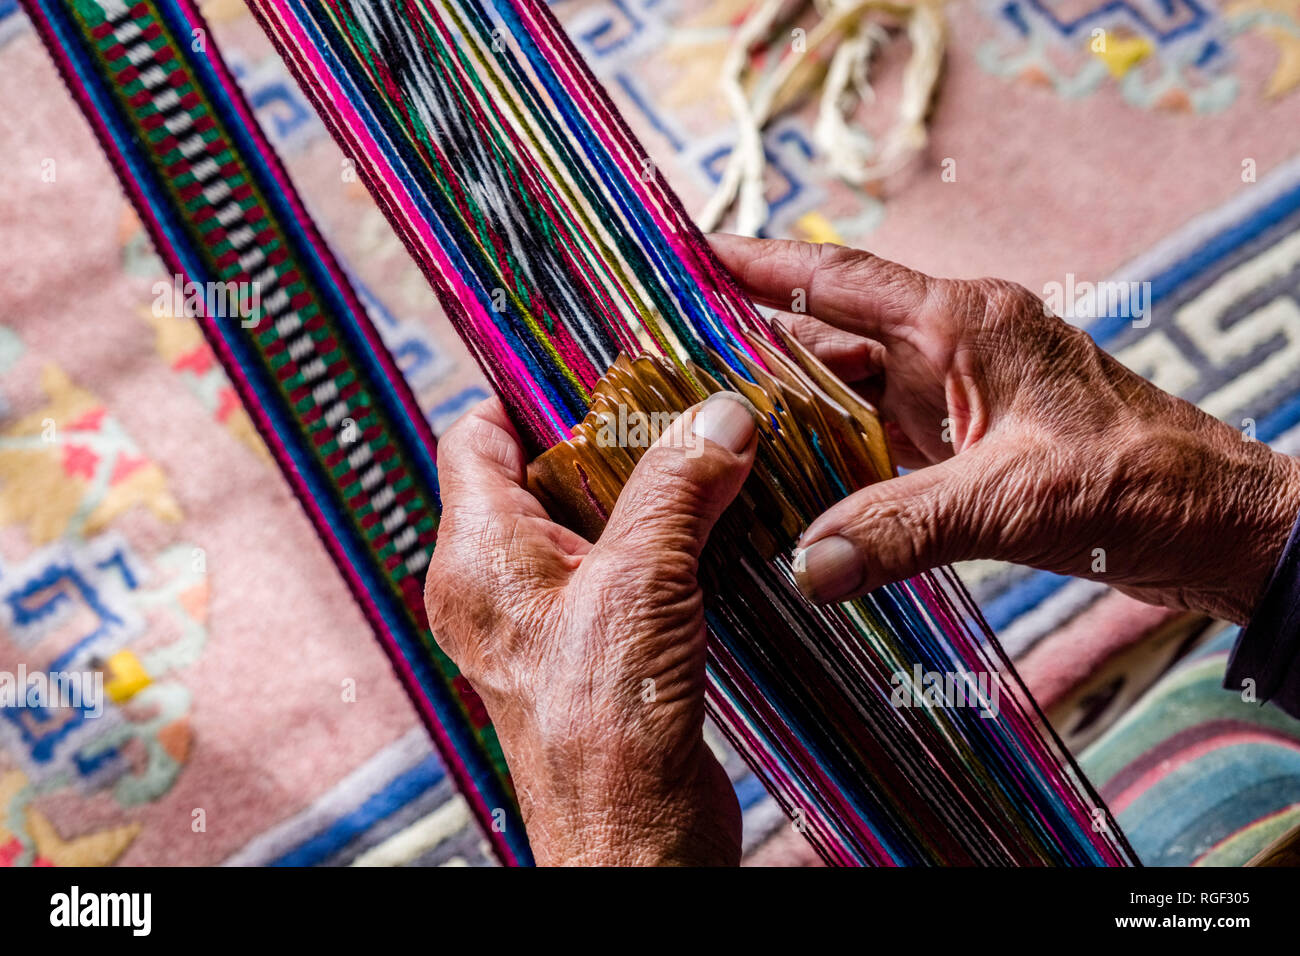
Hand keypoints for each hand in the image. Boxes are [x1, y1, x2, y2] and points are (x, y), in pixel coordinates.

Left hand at [423, 394, 758, 864]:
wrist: (634, 844)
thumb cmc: (604, 730)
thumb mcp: (640, 583)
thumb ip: (675, 490)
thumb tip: (719, 418)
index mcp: (476, 555)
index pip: (474, 435)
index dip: (527, 388)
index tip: (590, 355)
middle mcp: (499, 582)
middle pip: (541, 472)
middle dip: (610, 434)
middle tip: (677, 395)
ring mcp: (546, 618)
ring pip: (589, 522)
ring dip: (647, 489)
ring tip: (709, 447)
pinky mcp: (594, 649)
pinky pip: (621, 569)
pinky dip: (664, 539)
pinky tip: (718, 521)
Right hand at [710, 234, 1299, 624]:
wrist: (1222, 525)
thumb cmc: (1143, 481)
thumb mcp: (1015, 499)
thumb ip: (905, 527)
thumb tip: (808, 565)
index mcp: (965, 322)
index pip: (839, 278)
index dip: (759, 265)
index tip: (689, 254)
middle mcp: (953, 348)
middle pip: (829, 340)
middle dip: (752, 354)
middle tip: (672, 375)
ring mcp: (958, 396)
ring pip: (848, 396)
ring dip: (790, 418)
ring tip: (711, 439)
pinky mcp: (966, 444)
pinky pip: (877, 444)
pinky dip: (832, 463)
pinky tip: (787, 488)